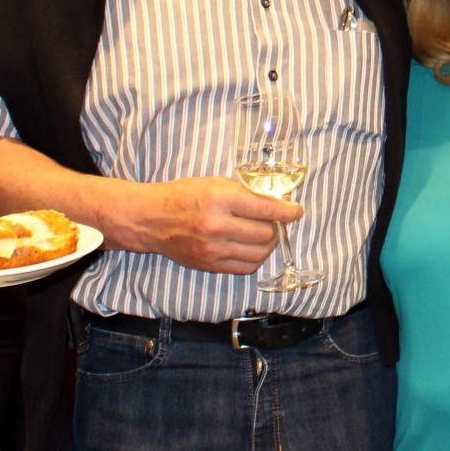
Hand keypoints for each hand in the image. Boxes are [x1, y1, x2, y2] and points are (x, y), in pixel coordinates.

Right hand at [121, 176, 300, 273]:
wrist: (152, 219)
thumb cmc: (184, 196)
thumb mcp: (215, 183)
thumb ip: (245, 193)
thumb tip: (277, 202)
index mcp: (220, 198)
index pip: (266, 208)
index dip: (287, 211)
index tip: (297, 211)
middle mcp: (218, 225)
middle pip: (266, 232)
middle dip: (276, 226)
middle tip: (273, 220)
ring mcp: (214, 249)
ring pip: (259, 252)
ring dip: (268, 244)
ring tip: (263, 234)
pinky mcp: (210, 265)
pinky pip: (246, 267)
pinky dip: (255, 258)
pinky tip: (251, 247)